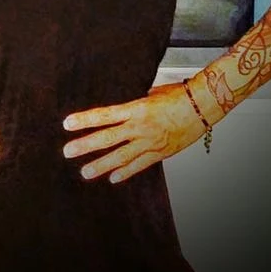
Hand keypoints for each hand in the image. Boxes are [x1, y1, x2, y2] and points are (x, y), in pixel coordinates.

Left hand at [62, 83, 208, 183]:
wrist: (203, 106)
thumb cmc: (180, 95)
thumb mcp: (152, 93)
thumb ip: (135, 105)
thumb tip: (124, 111)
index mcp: (136, 108)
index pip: (104, 115)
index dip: (84, 120)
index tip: (67, 124)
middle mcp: (140, 127)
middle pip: (107, 138)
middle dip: (85, 146)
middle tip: (68, 152)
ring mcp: (150, 142)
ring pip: (121, 156)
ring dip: (101, 165)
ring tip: (85, 172)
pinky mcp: (161, 152)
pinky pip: (140, 165)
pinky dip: (126, 172)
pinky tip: (113, 178)